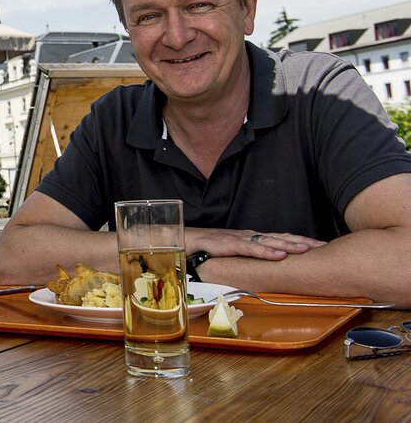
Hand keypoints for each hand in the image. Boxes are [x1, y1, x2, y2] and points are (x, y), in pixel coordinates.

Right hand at [187, 228, 326, 260]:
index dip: (301, 241)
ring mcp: (238, 239)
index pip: (281, 239)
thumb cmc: (207, 249)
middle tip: (324, 246)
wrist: (183, 241)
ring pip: (268, 241)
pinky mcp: (226, 243)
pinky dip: (265, 251)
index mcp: (251, 239)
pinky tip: (279, 254)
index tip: (321, 246)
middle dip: (302, 241)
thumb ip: (249, 260)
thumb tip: (268, 271)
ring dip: (288, 245)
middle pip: (280, 237)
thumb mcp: (233, 256)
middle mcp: (248, 236)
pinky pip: (249, 248)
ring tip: (307, 249)